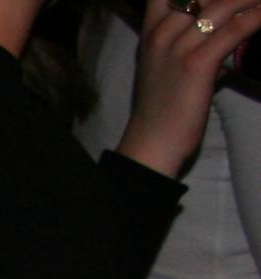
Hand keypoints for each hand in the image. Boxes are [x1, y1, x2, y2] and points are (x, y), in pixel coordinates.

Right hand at [118, 0, 260, 179]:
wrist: (152, 141)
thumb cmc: (164, 107)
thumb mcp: (170, 65)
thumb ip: (194, 43)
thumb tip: (231, 30)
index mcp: (153, 30)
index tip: (226, 2)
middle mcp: (163, 31)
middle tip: (251, 2)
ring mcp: (179, 46)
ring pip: (225, 4)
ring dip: (251, 0)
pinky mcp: (197, 63)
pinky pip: (236, 29)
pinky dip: (257, 18)